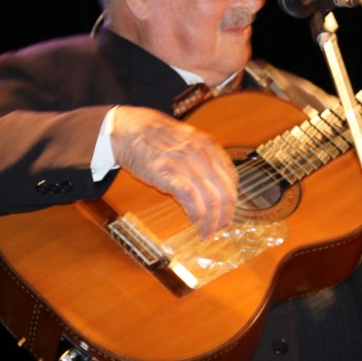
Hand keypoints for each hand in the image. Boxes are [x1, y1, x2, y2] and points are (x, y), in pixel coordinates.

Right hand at [109, 106, 237, 237]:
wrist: (129, 129)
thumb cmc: (156, 138)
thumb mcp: (188, 142)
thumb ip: (204, 161)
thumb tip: (214, 188)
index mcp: (209, 146)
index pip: (232, 180)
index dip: (230, 202)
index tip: (225, 214)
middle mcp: (201, 154)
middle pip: (225, 193)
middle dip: (224, 217)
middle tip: (217, 229)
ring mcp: (185, 163)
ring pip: (211, 199)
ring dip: (211, 221)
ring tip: (205, 231)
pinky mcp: (168, 173)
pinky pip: (191, 197)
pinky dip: (196, 213)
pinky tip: (193, 221)